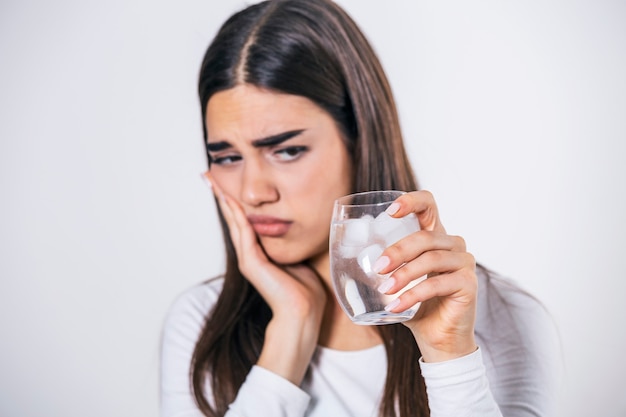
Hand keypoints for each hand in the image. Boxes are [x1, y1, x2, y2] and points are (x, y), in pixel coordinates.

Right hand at [203, 172, 325, 382]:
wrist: (303, 312)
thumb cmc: (305, 290)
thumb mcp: (297, 258)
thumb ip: (290, 243)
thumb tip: (297, 227)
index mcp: (260, 252)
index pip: (244, 220)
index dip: (235, 200)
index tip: (226, 181)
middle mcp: (250, 254)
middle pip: (233, 218)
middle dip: (222, 195)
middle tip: (208, 175)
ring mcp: (248, 259)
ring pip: (234, 222)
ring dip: (223, 200)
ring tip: (212, 182)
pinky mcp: (251, 263)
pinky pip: (243, 232)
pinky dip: (236, 215)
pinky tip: (231, 199)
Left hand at [376, 190, 477, 362]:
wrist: (438, 339)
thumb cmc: (415, 306)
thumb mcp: (393, 281)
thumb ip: (378, 266)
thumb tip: (343, 258)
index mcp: (434, 237)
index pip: (428, 205)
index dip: (412, 201)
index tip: (390, 211)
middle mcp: (452, 245)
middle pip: (425, 236)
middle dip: (398, 251)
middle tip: (378, 267)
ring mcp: (464, 263)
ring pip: (432, 259)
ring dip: (405, 274)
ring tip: (386, 290)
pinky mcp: (469, 284)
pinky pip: (438, 284)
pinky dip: (414, 295)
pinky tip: (396, 306)